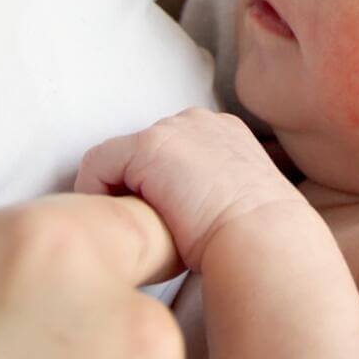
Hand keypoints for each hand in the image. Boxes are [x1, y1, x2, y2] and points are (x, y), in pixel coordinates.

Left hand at [75, 108, 304, 270]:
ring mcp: (173, 129)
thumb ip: (210, 188)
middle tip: (142, 225)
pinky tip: (117, 222)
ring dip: (120, 190)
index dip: (156, 185)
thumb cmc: (254, 236)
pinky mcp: (148, 146)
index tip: (159, 219)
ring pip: (119, 158)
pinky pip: (97, 165)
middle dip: (136, 186)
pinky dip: (95, 192)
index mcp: (224, 133)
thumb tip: (183, 210)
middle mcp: (198, 121)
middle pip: (143, 150)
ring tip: (132, 226)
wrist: (263, 237)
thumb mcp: (235, 200)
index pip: (172, 149)